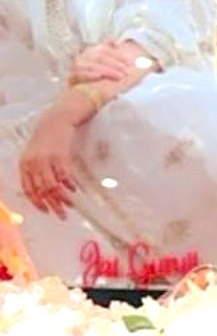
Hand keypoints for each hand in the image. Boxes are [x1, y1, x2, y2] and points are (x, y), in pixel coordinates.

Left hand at [18, 102, 85, 216]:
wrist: (55, 120)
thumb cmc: (46, 139)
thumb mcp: (34, 155)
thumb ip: (35, 171)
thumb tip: (43, 192)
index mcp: (25, 164)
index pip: (28, 189)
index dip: (37, 202)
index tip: (46, 211)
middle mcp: (33, 163)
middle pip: (42, 190)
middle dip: (53, 205)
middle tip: (62, 215)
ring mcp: (46, 160)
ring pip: (53, 186)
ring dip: (63, 199)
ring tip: (70, 206)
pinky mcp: (60, 157)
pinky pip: (64, 177)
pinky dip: (69, 185)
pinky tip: (73, 190)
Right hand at [70, 39, 152, 85]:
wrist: (82, 95)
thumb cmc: (97, 79)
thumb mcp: (105, 66)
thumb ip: (109, 52)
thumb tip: (115, 42)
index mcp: (92, 52)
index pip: (105, 50)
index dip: (118, 55)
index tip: (129, 62)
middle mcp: (83, 57)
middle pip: (100, 57)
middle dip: (115, 64)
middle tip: (127, 72)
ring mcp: (76, 67)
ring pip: (92, 65)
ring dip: (107, 71)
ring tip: (119, 76)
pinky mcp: (72, 77)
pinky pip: (79, 74)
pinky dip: (89, 74)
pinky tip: (99, 76)